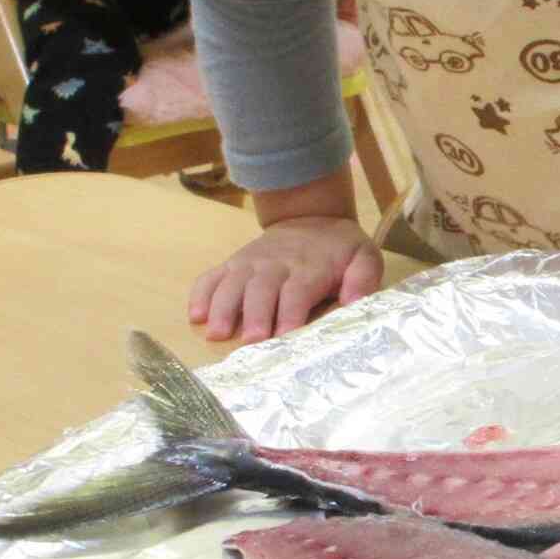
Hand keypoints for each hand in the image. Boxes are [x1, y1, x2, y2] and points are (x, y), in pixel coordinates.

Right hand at [187, 215, 381, 343]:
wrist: (310, 217)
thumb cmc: (338, 249)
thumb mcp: (364, 256)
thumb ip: (363, 278)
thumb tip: (355, 301)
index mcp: (309, 267)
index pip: (297, 290)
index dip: (290, 312)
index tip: (285, 334)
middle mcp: (275, 265)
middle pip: (261, 289)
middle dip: (255, 314)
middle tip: (251, 341)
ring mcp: (250, 263)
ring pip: (232, 284)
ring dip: (223, 308)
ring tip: (216, 333)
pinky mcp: (233, 264)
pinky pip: (211, 276)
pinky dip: (200, 294)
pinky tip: (195, 316)